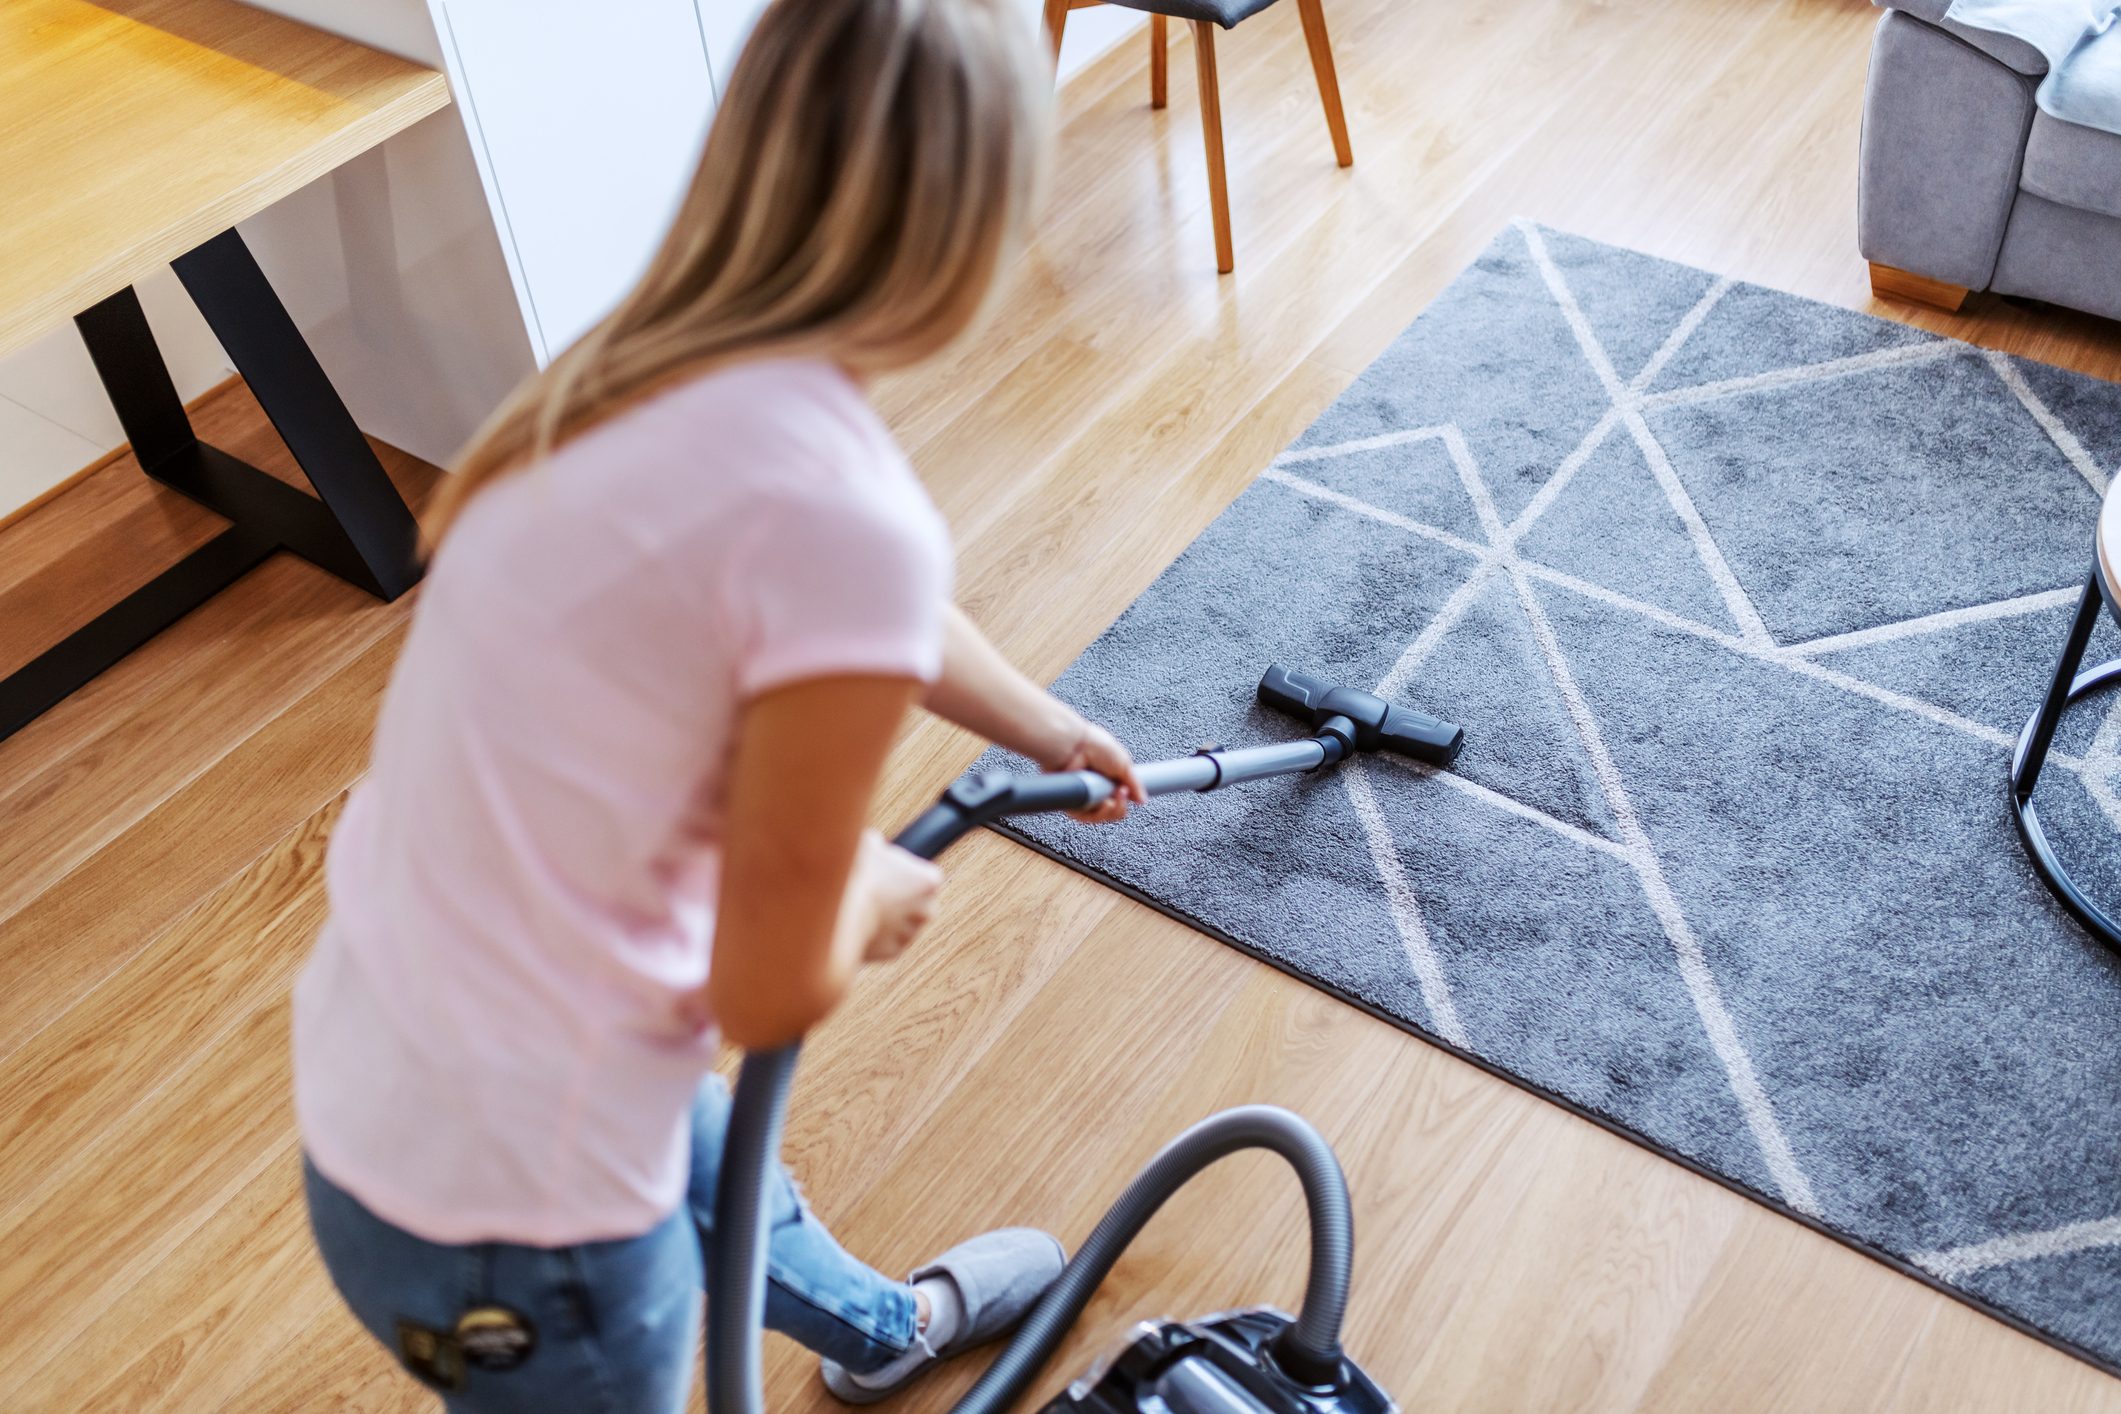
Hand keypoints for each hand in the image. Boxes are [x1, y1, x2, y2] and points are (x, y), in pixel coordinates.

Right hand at [852, 829, 943, 962]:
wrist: (840, 914)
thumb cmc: (857, 877)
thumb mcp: (867, 844)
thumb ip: (879, 845)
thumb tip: (875, 843)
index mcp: (929, 881)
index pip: (926, 877)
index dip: (905, 874)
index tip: (889, 873)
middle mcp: (927, 909)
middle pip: (917, 903)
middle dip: (900, 899)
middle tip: (874, 890)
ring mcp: (910, 932)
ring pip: (901, 924)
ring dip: (887, 918)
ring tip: (862, 906)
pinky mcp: (893, 951)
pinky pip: (885, 941)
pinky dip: (875, 935)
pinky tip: (859, 922)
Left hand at [1039, 710, 1147, 822]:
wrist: (1074, 746)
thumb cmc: (1095, 745)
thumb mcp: (1123, 763)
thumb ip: (1135, 784)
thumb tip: (1143, 799)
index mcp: (1109, 778)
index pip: (1121, 799)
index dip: (1127, 800)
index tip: (1130, 795)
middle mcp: (1096, 787)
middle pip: (1113, 811)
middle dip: (1120, 807)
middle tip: (1122, 794)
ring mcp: (1084, 796)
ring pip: (1100, 817)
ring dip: (1110, 811)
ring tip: (1111, 800)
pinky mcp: (1071, 801)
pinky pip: (1085, 817)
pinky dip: (1095, 814)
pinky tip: (1102, 803)